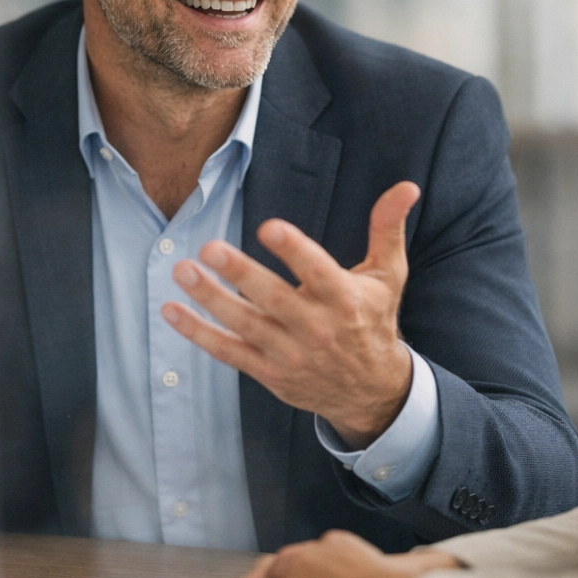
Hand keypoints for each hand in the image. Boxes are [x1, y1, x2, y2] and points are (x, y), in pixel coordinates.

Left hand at [162, 182, 419, 445]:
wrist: (371, 391)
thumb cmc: (375, 320)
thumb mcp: (388, 275)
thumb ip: (388, 228)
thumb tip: (406, 186)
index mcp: (346, 300)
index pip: (318, 272)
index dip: (294, 250)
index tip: (268, 227)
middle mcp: (318, 329)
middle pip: (274, 300)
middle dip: (241, 275)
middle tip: (210, 248)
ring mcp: (291, 355)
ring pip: (245, 326)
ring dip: (210, 300)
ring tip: (183, 271)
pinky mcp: (270, 374)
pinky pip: (229, 353)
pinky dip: (199, 334)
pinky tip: (172, 311)